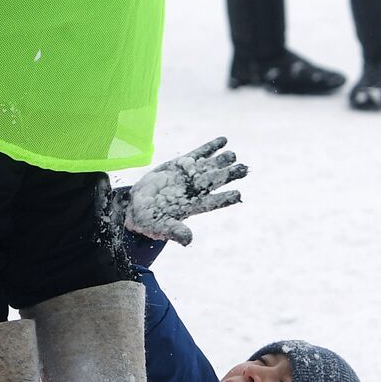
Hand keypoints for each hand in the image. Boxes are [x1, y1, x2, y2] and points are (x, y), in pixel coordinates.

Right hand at [124, 137, 247, 245]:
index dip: (225, 198)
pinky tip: (223, 140)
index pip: (212, 202)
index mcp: (192, 206)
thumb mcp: (159, 227)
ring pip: (209, 167)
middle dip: (229, 175)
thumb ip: (174, 231)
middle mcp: (195, 190)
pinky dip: (210, 147)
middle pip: (215, 182)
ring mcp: (189, 176)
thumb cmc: (148, 220)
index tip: (238, 194)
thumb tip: (188, 240)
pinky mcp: (180, 165)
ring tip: (233, 155)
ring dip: (222, 160)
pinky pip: (197, 154)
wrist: (136, 205)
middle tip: (244, 169)